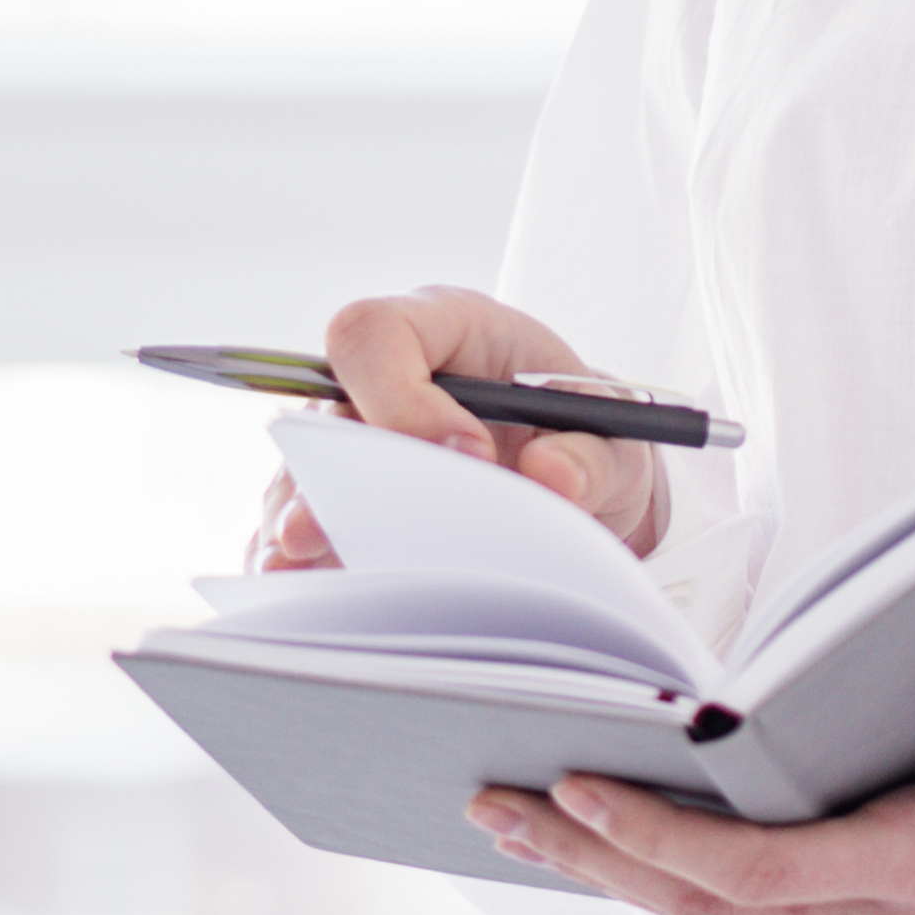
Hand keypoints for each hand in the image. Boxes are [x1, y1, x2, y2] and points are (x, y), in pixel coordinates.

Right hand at [236, 284, 670, 572]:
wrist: (583, 468)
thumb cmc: (588, 428)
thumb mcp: (615, 434)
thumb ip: (592, 454)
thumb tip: (552, 477)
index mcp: (445, 326)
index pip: (376, 334)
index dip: (400, 395)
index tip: (468, 455)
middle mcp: (385, 376)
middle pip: (325, 410)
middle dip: (328, 475)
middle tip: (334, 532)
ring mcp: (357, 437)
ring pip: (303, 471)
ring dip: (303, 519)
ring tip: (299, 564)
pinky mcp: (349, 496)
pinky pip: (301, 521)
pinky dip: (298, 558)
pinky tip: (299, 588)